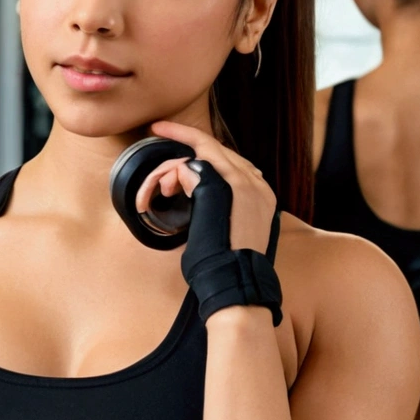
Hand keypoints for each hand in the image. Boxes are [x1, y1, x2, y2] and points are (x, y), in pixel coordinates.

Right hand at [144, 121, 275, 256]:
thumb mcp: (202, 214)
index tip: (158, 128)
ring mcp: (261, 199)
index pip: (207, 147)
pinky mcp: (261, 211)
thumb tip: (189, 168)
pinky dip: (218, 176)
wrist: (236, 291)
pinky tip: (207, 185)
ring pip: (229, 166)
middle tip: (162, 178)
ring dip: (201, 167)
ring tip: (178, 185)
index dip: (180, 134)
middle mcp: (257, 187)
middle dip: (186, 157)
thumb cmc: (215, 260)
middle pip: (218, 154)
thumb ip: (199, 181)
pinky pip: (240, 180)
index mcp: (241, 184)